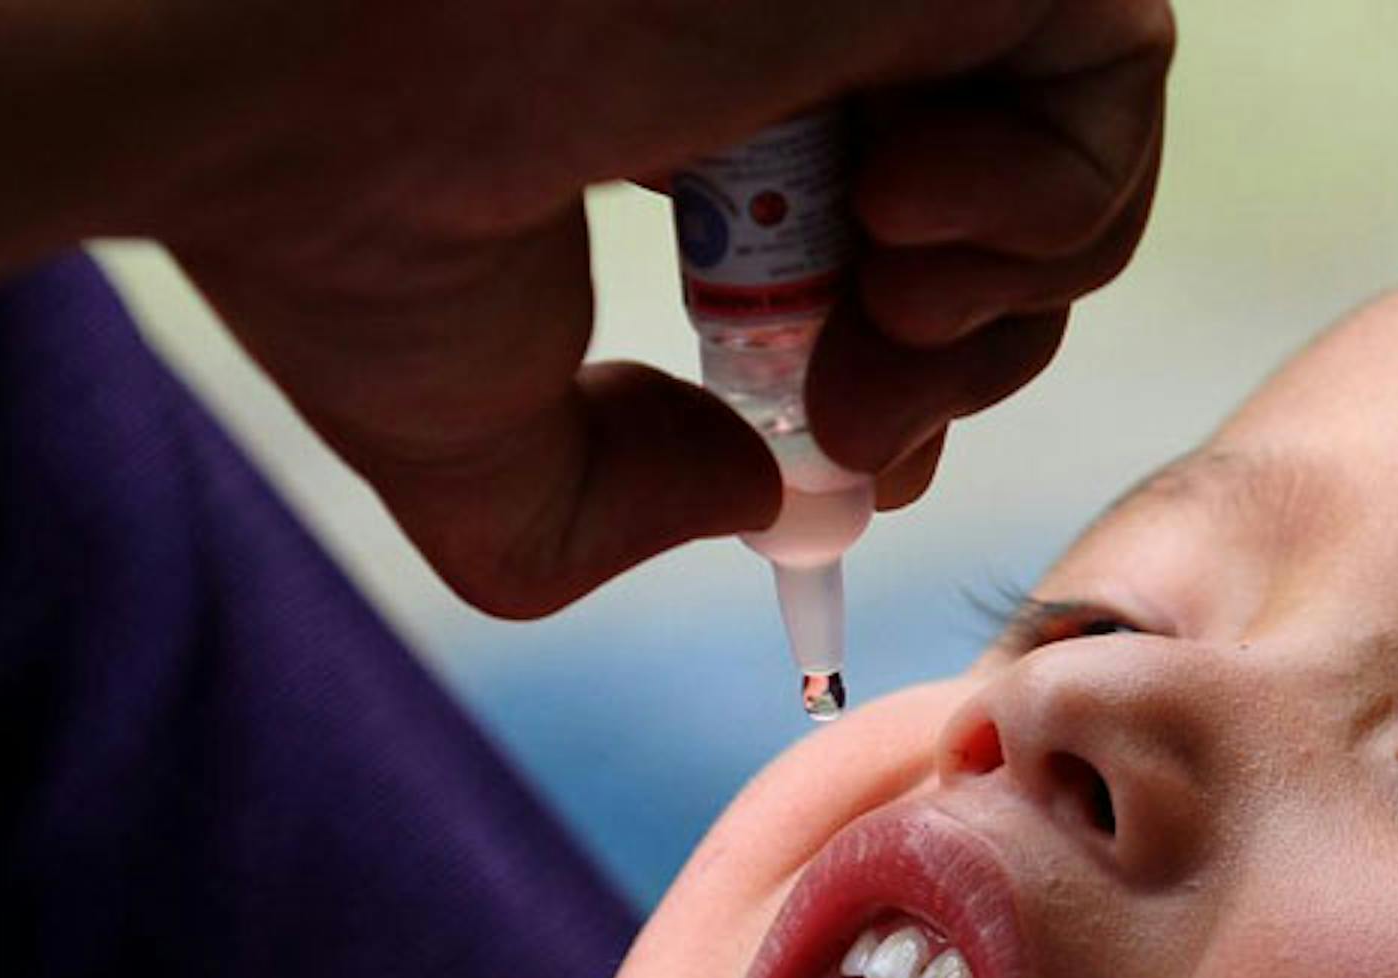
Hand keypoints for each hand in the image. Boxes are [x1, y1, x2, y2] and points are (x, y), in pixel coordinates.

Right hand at [171, 0, 1172, 614]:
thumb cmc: (334, 221)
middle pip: (997, 229)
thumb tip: (758, 499)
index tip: (844, 457)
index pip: (885, 252)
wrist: (280, 65)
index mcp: (687, 100)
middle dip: (955, 370)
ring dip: (997, 302)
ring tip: (870, 316)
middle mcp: (788, 23)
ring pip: (1073, 161)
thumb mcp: (476, 451)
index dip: (907, 380)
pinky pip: (1117, 70)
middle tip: (853, 422)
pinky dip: (1050, 194)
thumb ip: (612, 508)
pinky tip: (898, 211)